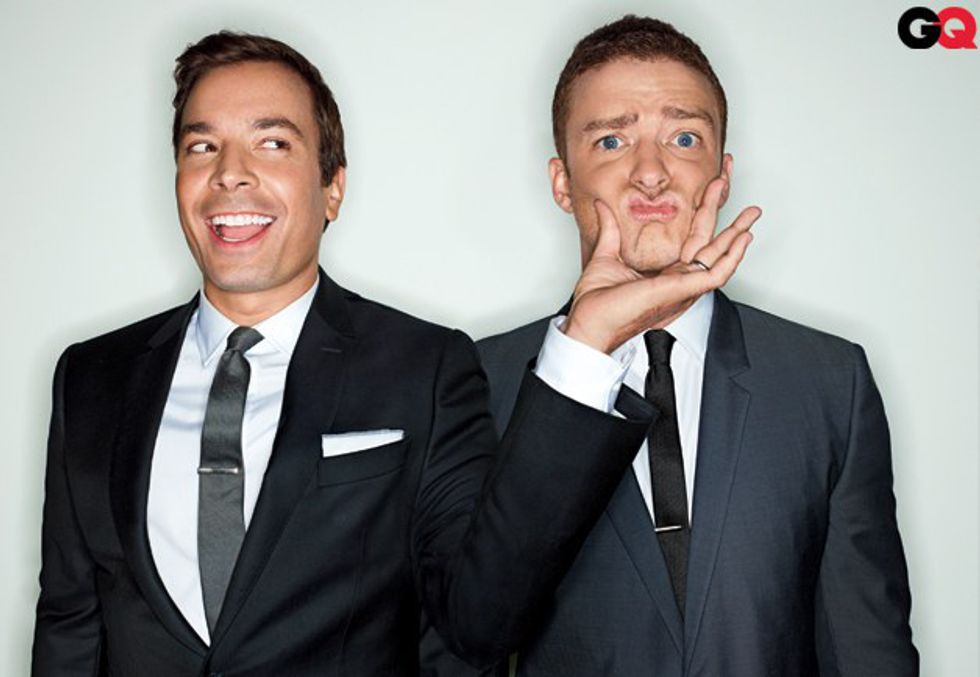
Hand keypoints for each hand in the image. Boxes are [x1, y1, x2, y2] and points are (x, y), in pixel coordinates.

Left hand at [563, 177, 759, 353]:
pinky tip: (743, 239)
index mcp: (664, 275)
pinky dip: (732, 257)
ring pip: (720, 258)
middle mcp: (678, 282)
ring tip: (751, 215)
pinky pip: (716, 274)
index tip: (710, 190)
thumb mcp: (605, 255)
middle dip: (729, 221)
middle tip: (739, 198)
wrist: (589, 321)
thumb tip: (602, 206)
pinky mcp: (682, 289)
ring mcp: (682, 287)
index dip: (703, 214)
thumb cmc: (596, 303)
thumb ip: (609, 230)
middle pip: (711, 246)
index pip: (692, 240)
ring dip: (737, 235)